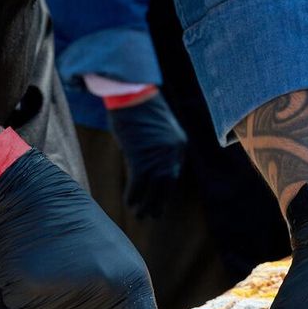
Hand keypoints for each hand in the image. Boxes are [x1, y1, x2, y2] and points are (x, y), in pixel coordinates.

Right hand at [0, 149, 163, 308]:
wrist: (31, 196)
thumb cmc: (75, 234)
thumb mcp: (116, 264)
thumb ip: (123, 306)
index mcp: (132, 284)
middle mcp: (104, 291)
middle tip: (62, 294)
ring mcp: (66, 294)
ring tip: (45, 281)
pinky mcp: (28, 293)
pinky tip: (20, 288)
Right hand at [108, 91, 186, 218]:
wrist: (132, 92)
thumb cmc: (138, 106)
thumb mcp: (155, 127)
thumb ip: (157, 146)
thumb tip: (148, 162)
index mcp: (179, 145)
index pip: (173, 173)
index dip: (164, 189)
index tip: (158, 198)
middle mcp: (172, 153)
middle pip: (167, 185)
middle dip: (159, 202)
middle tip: (152, 216)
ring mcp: (157, 157)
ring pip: (153, 189)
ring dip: (145, 205)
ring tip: (138, 215)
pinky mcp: (140, 158)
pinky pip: (138, 184)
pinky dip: (133, 196)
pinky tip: (128, 204)